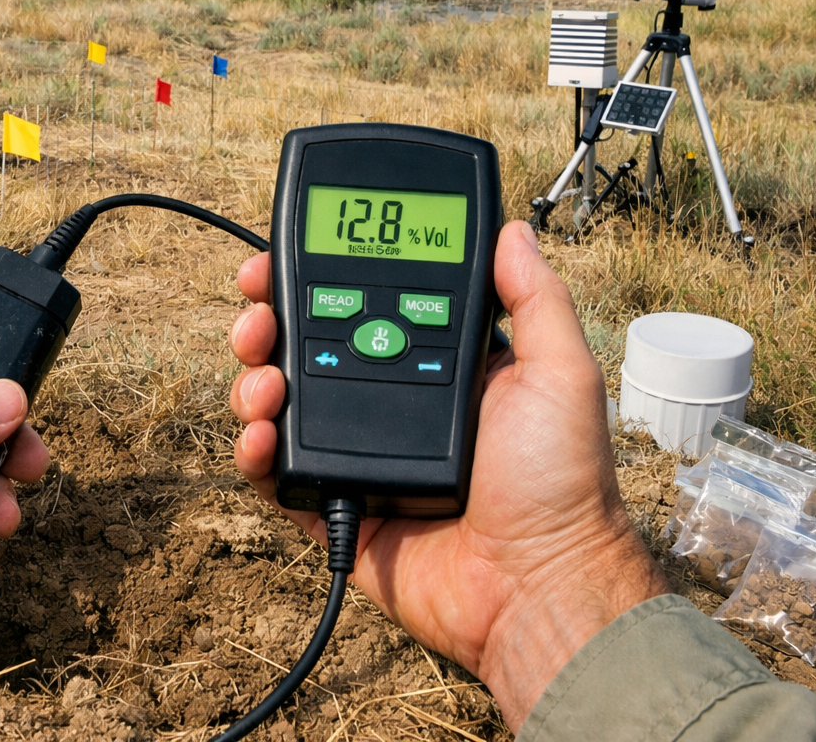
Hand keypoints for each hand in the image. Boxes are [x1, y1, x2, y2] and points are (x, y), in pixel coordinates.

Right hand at [227, 221, 667, 727]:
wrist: (538, 586)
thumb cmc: (561, 487)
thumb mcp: (560, 374)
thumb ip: (536, 300)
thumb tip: (513, 229)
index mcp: (436, 364)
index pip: (363, 303)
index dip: (318, 278)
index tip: (285, 258)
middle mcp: (391, 402)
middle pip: (305, 347)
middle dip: (268, 322)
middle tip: (257, 314)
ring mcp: (359, 453)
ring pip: (280, 404)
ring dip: (255, 380)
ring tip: (264, 379)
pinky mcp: (335, 506)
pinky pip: (276, 474)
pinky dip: (254, 452)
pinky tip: (260, 435)